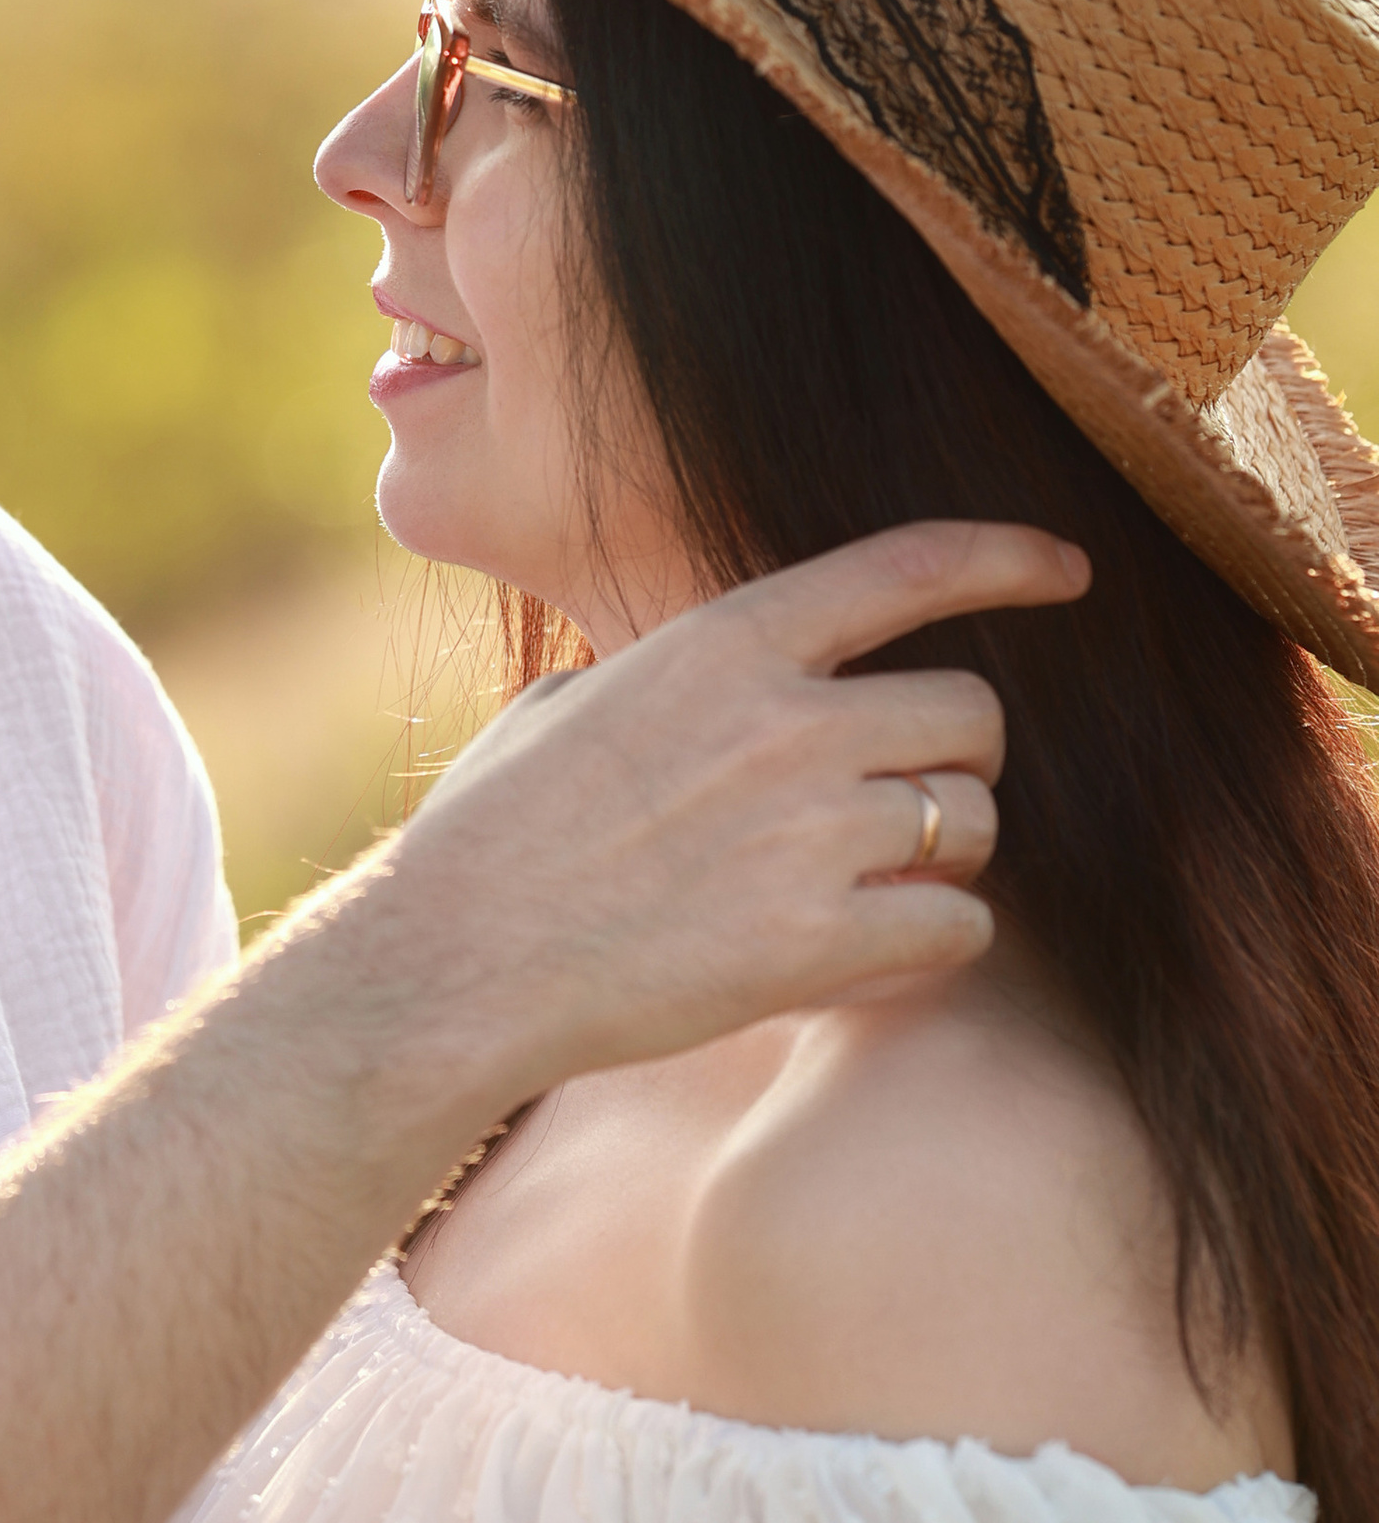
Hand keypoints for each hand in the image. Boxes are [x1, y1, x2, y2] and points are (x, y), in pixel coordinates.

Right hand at [331, 520, 1083, 1159]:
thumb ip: (667, 678)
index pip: (909, 568)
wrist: (453, 963)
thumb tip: (701, 682)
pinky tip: (874, 948)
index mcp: (724, 642)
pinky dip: (936, 940)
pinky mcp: (821, 942)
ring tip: (876, 879)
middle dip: (957, 756)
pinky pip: (960, 927)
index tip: (1069, 570)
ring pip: (977, 821)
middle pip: (970, 712)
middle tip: (906, 795)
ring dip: (947, 851)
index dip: (1009, 558)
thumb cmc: (491, 835)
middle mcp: (786, 721)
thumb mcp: (570, 705)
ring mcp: (811, 832)